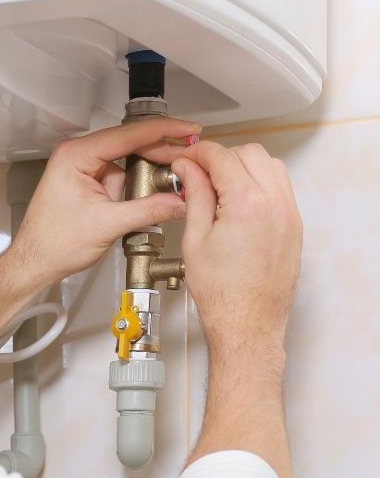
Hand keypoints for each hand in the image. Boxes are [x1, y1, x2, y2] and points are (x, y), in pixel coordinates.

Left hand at [8, 118, 200, 287]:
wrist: (36, 261)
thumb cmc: (54, 242)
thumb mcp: (108, 225)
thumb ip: (148, 210)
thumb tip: (180, 201)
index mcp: (76, 155)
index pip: (127, 135)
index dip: (162, 131)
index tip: (187, 129)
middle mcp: (78, 154)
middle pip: (130, 143)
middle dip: (161, 152)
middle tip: (191, 156)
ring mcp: (83, 167)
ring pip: (128, 159)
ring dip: (150, 170)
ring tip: (175, 179)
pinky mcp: (88, 180)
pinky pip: (120, 175)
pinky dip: (138, 183)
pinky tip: (154, 192)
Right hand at [171, 141, 301, 354]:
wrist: (247, 323)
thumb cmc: (221, 292)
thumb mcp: (195, 238)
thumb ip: (194, 195)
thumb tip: (188, 169)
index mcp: (247, 204)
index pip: (222, 157)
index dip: (197, 153)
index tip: (184, 160)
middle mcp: (275, 204)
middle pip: (249, 154)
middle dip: (221, 157)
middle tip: (197, 173)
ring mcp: (289, 215)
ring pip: (269, 165)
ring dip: (243, 166)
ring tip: (218, 187)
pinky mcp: (294, 226)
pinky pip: (280, 187)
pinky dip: (258, 182)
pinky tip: (236, 200)